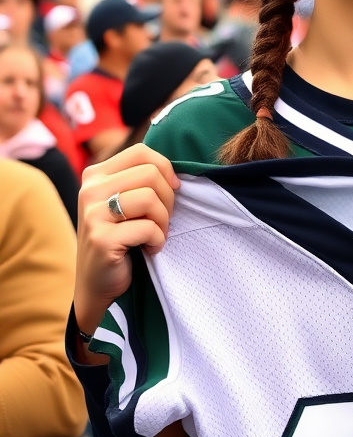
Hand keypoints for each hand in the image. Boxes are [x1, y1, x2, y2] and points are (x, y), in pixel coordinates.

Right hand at [75, 143, 179, 337]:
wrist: (96, 284)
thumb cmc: (119, 238)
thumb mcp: (124, 201)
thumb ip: (141, 180)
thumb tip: (177, 174)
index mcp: (95, 174)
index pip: (141, 152)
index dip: (165, 169)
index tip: (172, 189)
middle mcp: (89, 190)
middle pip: (150, 174)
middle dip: (168, 199)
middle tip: (163, 220)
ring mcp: (92, 214)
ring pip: (150, 199)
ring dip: (163, 222)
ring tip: (156, 235)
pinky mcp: (101, 239)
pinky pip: (148, 229)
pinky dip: (157, 241)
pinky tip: (148, 249)